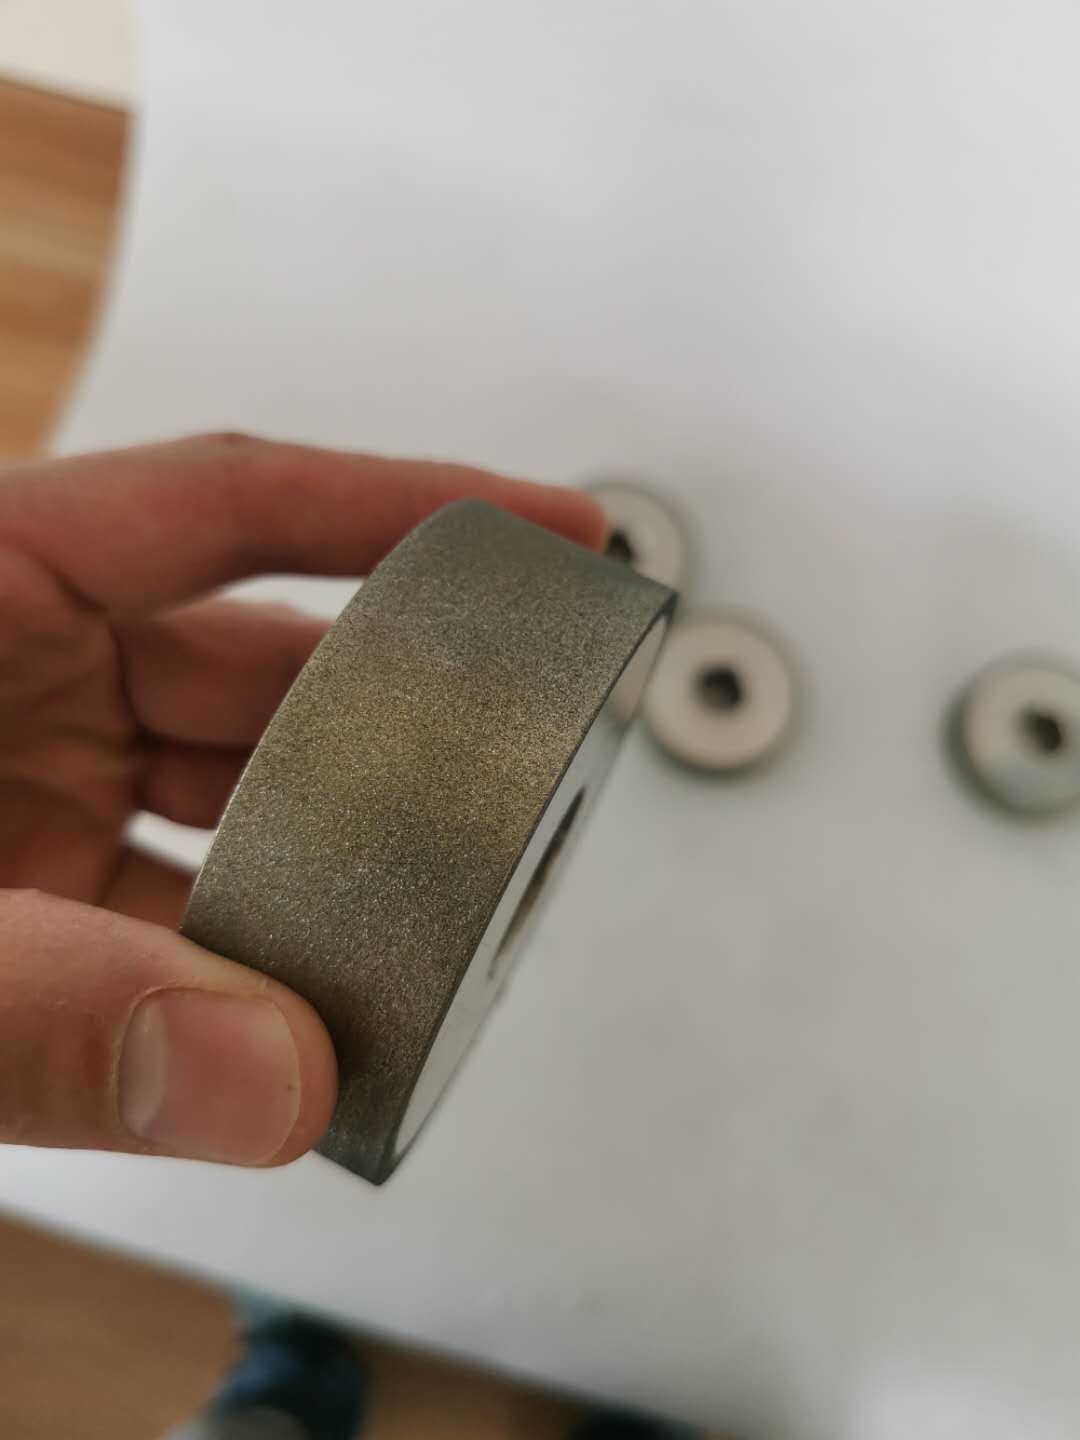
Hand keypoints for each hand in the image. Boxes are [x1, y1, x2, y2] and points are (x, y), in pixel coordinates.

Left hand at [0, 434, 604, 1166]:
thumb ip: (50, 1010)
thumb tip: (270, 1074)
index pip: (225, 504)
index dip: (400, 502)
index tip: (549, 524)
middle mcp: (10, 675)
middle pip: (255, 664)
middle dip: (392, 726)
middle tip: (510, 773)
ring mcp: (18, 778)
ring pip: (229, 792)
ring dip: (325, 864)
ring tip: (420, 922)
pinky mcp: (21, 883)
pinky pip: (170, 895)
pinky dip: (241, 953)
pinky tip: (299, 1004)